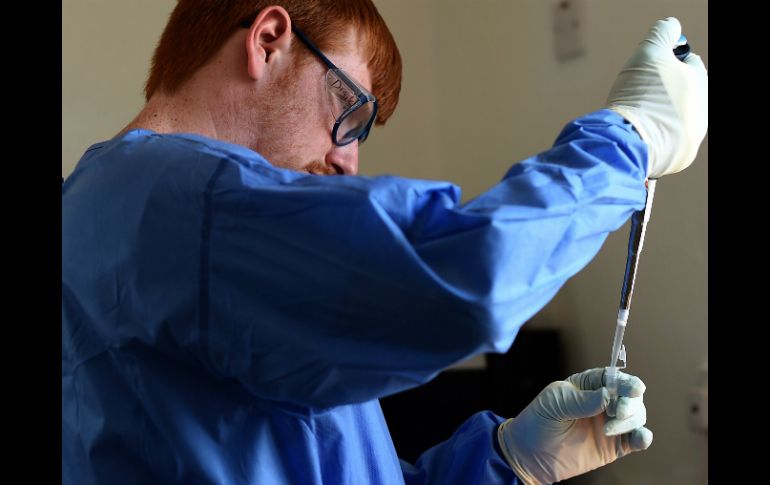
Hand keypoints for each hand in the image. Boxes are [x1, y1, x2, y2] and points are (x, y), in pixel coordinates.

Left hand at [497, 368, 652, 484]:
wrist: (530, 455)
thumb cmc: (537, 422)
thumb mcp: (554, 404)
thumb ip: (581, 400)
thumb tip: (607, 394)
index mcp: (588, 385)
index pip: (613, 377)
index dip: (626, 381)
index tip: (634, 388)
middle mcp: (603, 402)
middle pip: (630, 396)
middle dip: (629, 402)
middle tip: (617, 412)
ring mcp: (610, 423)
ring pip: (636, 415)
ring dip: (630, 421)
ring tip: (608, 430)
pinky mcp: (614, 445)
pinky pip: (636, 439)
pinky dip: (643, 437)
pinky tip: (641, 438)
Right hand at [606, 17, 707, 177]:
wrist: (628, 141)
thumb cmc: (639, 97)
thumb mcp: (648, 53)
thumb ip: (662, 34)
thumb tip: (671, 25)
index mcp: (700, 83)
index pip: (689, 63)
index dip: (667, 62)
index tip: (649, 69)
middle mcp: (704, 111)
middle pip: (684, 93)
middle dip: (665, 91)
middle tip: (640, 94)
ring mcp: (694, 136)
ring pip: (677, 118)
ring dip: (660, 115)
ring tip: (638, 115)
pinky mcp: (681, 157)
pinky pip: (669, 142)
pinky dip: (656, 136)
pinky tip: (641, 132)